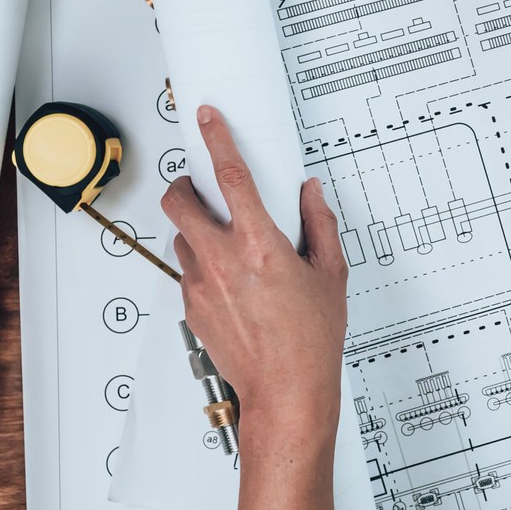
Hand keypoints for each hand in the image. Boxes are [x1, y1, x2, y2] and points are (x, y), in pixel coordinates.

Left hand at [161, 105, 348, 458]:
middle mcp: (223, 261)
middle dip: (185, 185)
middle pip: (180, 202)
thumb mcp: (330, 275)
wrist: (285, 390)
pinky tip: (229, 280)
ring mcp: (201, 284)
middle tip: (199, 185)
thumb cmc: (310, 342)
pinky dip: (202, 265)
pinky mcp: (191, 306)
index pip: (231, 176)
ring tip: (224, 242)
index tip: (209, 119)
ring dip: (197, 230)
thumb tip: (310, 195)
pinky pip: (187, 271)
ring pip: (181, 237)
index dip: (217, 139)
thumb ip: (320, 226)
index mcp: (260, 245)